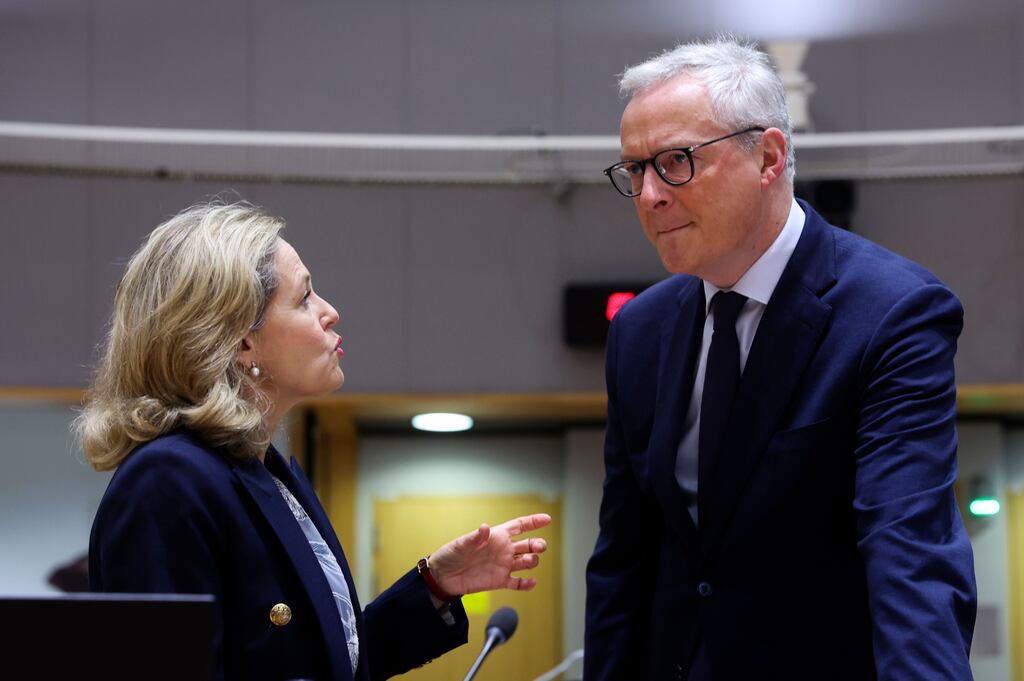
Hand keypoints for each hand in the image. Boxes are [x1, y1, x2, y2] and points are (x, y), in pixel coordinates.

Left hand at [427, 513, 550, 595]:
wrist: (443, 577)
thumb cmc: (451, 554)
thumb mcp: (461, 544)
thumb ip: (475, 537)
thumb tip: (485, 527)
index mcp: (496, 536)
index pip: (520, 526)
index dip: (534, 521)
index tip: (548, 519)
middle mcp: (504, 550)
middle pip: (528, 544)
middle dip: (537, 544)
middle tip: (539, 546)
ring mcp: (503, 565)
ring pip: (526, 562)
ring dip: (532, 561)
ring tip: (528, 561)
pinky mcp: (500, 581)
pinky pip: (518, 583)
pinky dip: (526, 584)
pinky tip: (532, 583)